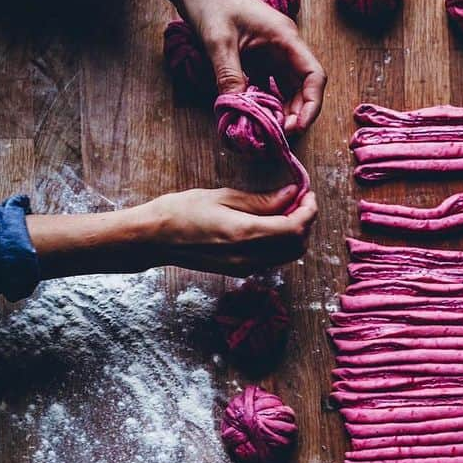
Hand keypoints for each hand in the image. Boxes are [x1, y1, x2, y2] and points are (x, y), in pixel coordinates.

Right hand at [140, 185, 317, 274]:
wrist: (154, 239)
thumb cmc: (182, 211)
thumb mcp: (223, 197)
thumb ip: (261, 200)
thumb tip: (291, 194)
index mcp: (245, 235)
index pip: (295, 228)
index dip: (309, 211)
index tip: (307, 193)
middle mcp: (249, 257)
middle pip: (297, 246)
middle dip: (306, 222)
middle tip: (300, 199)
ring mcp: (245, 268)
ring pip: (287, 255)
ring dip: (295, 233)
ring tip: (286, 208)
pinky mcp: (239, 270)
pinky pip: (273, 258)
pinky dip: (281, 242)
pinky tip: (271, 223)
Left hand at [176, 0, 325, 132]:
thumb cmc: (210, 0)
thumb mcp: (219, 42)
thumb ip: (231, 78)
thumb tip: (239, 113)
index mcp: (286, 38)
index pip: (314, 77)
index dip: (311, 105)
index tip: (296, 127)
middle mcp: (284, 47)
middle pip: (302, 87)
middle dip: (295, 113)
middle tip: (276, 133)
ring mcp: (270, 52)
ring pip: (285, 88)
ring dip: (279, 109)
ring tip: (265, 128)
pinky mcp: (255, 57)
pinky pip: (266, 84)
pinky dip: (262, 101)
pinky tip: (251, 113)